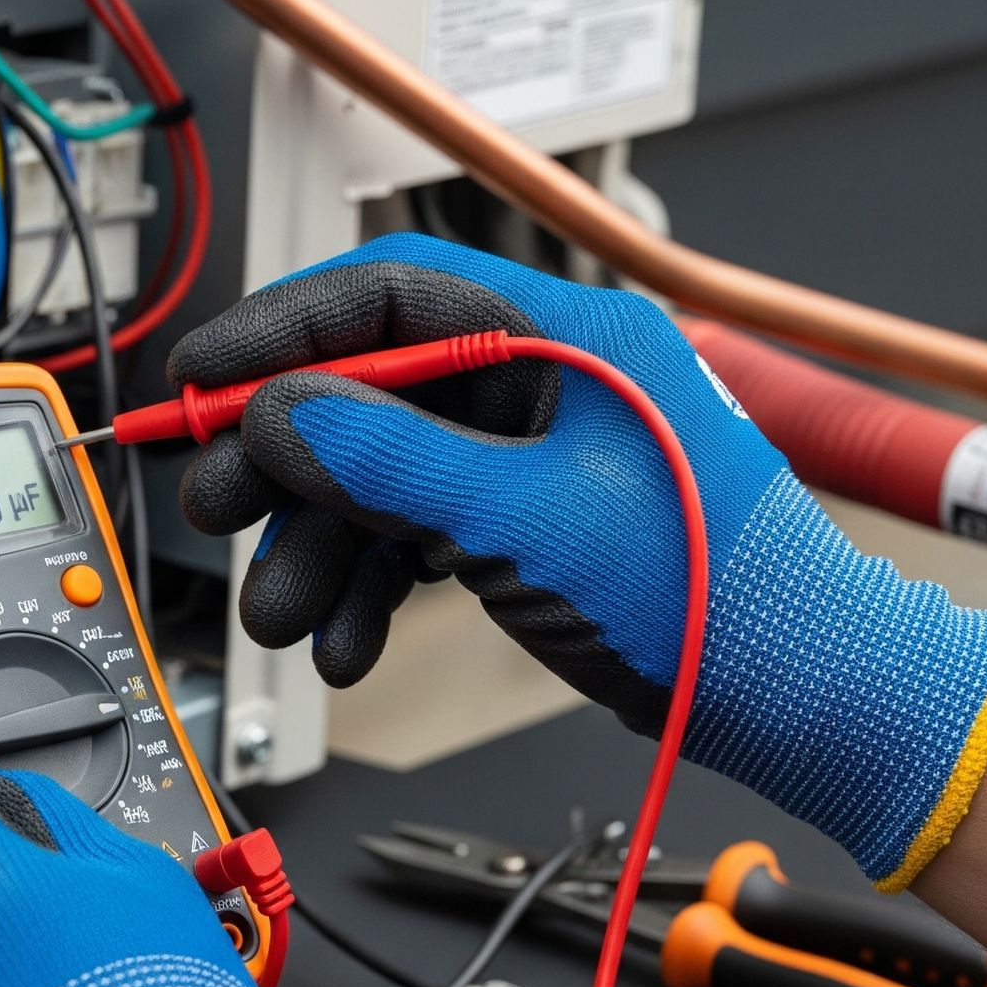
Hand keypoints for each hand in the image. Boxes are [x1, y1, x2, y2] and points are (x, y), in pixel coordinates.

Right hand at [170, 232, 986, 888]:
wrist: (787, 692)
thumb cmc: (704, 593)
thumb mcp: (519, 519)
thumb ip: (386, 460)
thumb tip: (275, 416)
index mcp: (557, 338)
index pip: (387, 293)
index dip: (278, 332)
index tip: (198, 379)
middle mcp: (533, 383)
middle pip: (365, 392)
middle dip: (283, 462)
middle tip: (213, 506)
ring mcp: (524, 454)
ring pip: (379, 476)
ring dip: (318, 547)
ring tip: (281, 613)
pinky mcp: (517, 518)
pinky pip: (411, 531)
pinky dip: (370, 583)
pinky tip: (347, 641)